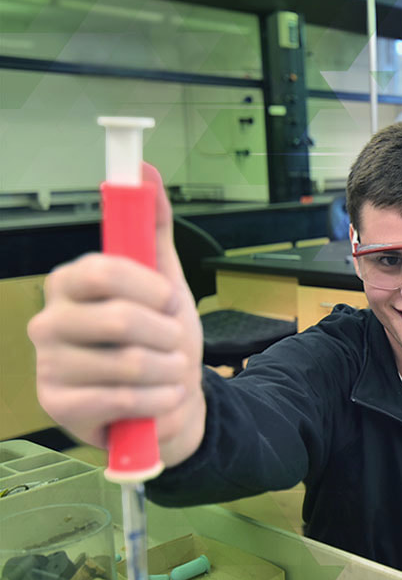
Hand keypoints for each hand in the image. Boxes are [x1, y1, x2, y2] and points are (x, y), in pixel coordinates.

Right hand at [27, 164, 205, 467]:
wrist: (169, 401)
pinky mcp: (59, 407)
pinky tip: (160, 398)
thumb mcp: (165, 280)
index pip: (102, 270)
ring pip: (128, 363)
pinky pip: (124, 399)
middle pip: (119, 319)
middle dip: (166, 334)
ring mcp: (50, 365)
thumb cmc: (161, 338)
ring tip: (169, 371)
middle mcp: (49, 321)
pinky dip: (159, 399)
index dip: (149, 288)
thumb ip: (152, 229)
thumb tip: (144, 172)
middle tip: (173, 342)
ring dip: (169, 369)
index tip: (169, 299)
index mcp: (71, 284)